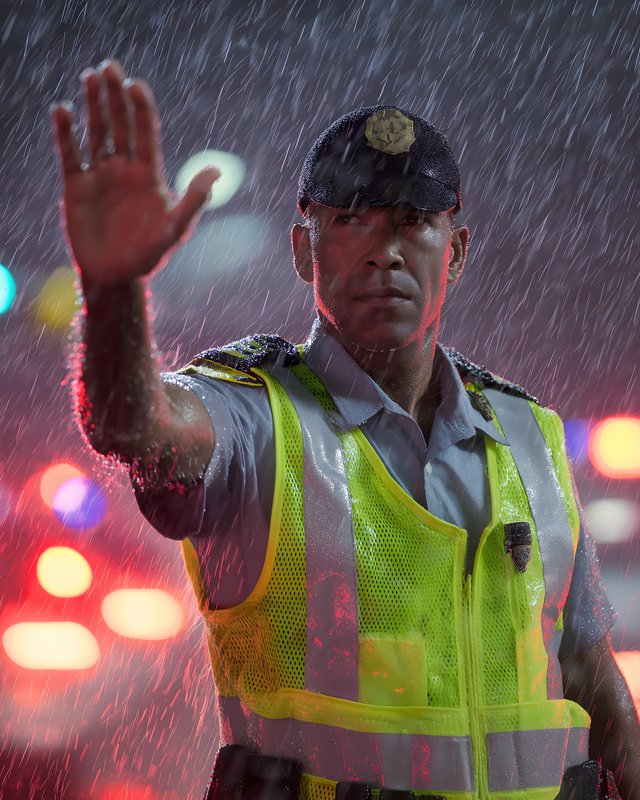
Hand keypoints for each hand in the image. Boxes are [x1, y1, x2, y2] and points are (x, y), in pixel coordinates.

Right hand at [51, 60, 218, 285]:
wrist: (115, 277)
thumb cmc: (149, 255)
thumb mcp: (176, 229)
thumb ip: (194, 200)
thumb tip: (218, 171)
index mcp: (149, 174)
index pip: (146, 132)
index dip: (141, 108)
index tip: (136, 85)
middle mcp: (124, 169)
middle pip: (120, 124)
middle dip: (115, 97)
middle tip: (110, 67)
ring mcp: (100, 176)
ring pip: (96, 132)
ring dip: (93, 105)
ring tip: (90, 76)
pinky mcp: (76, 186)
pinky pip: (70, 154)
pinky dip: (65, 133)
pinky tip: (63, 110)